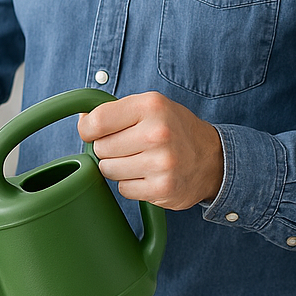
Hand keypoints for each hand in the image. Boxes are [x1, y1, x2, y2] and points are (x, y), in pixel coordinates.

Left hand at [76, 92, 223, 209]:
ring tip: (138, 160)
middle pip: (101, 148)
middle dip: (107, 149)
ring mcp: (161, 163)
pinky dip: (130, 184)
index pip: (97, 121)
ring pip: (109, 170)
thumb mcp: (150, 106)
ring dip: (117, 168)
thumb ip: (115, 111)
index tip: (93, 132)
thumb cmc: (173, 129)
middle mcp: (157, 133)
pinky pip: (123, 189)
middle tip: (127, 147)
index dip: (88, 129)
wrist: (212, 158)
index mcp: (151, 106)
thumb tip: (82, 122)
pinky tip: (147, 175)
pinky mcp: (162, 189)